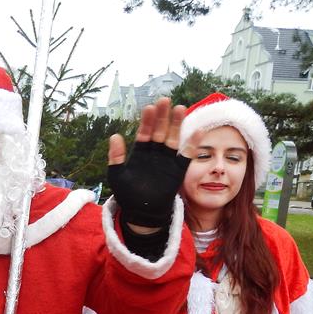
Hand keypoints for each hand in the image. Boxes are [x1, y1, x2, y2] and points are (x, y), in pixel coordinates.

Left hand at [107, 97, 193, 230]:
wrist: (142, 213)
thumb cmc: (128, 195)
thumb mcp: (117, 176)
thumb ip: (115, 157)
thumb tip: (114, 135)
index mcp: (140, 153)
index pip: (144, 133)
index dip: (147, 121)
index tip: (149, 108)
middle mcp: (155, 153)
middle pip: (160, 131)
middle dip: (162, 116)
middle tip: (165, 100)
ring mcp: (167, 160)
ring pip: (173, 139)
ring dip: (177, 124)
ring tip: (180, 108)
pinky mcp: (178, 170)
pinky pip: (187, 155)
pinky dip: (193, 144)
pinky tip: (198, 131)